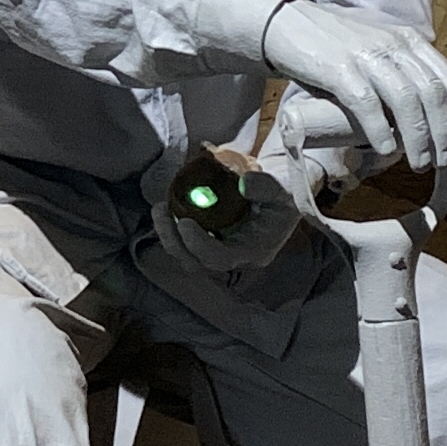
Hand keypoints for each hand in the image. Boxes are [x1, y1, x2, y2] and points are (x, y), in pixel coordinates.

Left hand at [154, 146, 308, 276]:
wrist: (282, 185)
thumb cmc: (286, 187)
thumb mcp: (285, 185)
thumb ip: (267, 186)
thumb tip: (245, 183)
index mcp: (255, 250)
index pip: (221, 259)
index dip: (199, 246)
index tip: (184, 222)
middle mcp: (236, 255)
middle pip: (197, 262)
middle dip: (174, 242)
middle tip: (162, 211)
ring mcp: (222, 247)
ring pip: (187, 254)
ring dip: (168, 235)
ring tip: (160, 208)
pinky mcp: (211, 236)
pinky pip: (185, 239)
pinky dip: (172, 226)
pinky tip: (166, 205)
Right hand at [258, 0, 446, 175]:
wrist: (287, 23)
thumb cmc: (333, 45)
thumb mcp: (377, 51)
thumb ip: (401, 72)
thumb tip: (424, 115)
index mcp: (409, 41)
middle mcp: (393, 44)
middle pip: (433, 93)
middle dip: (444, 132)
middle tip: (444, 161)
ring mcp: (366, 55)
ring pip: (406, 99)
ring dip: (418, 137)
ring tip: (420, 164)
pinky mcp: (338, 68)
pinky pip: (367, 103)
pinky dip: (380, 130)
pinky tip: (387, 150)